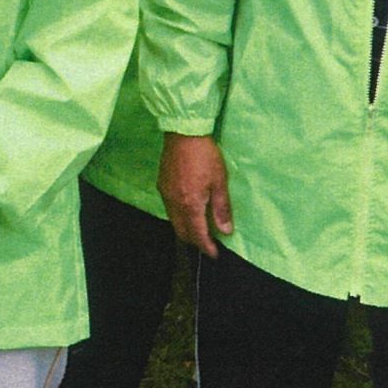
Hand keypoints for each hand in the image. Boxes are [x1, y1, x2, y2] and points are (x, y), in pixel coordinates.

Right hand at [159, 134, 233, 256]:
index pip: (197, 234)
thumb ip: (221, 208)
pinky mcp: (162, 184)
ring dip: (186, 228)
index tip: (214, 254)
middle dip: (194, 241)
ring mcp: (165, 193)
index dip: (206, 247)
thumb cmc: (205, 156)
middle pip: (181, 232)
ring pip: (173, 220)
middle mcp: (174, 203)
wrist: (183, 133)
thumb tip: (225, 231)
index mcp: (190, 204)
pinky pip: (169, 208)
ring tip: (199, 226)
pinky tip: (188, 208)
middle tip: (208, 242)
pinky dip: (179, 215)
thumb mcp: (219, 182)